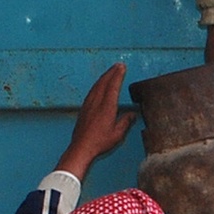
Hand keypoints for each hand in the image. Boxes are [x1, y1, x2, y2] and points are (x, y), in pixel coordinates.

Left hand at [56, 63, 134, 181]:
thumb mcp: (118, 134)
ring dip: (104, 77)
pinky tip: (98, 85)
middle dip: (111, 72)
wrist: (81, 147)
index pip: (113, 86)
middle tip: (117, 65)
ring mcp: (88, 104)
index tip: (122, 67)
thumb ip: (125, 122)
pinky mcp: (84, 108)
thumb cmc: (99, 142)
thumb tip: (132, 115)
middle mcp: (96, 103)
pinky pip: (91, 91)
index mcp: (107, 107)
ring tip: (110, 72)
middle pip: (103, 82)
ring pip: (96, 85)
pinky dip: (97, 84)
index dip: (118, 75)